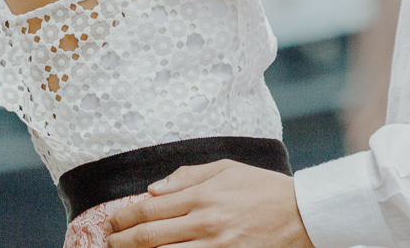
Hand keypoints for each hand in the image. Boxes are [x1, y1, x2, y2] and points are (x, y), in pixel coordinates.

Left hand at [104, 161, 309, 247]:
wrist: (301, 214)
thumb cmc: (263, 188)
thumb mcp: (227, 169)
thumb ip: (188, 176)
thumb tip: (153, 190)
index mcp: (204, 195)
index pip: (150, 208)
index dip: (124, 216)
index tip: (112, 222)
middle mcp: (205, 223)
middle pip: (148, 237)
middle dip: (121, 242)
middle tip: (108, 243)